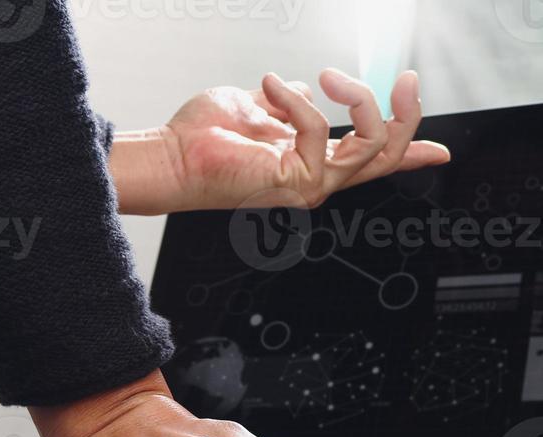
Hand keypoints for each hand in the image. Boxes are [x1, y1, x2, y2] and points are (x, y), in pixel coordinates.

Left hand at [109, 69, 450, 215]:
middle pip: (387, 156)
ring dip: (359, 98)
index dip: (411, 155)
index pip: (370, 161)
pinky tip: (269, 88)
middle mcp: (314, 178)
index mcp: (310, 161)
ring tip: (327, 76)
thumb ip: (289, 102)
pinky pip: (320, 129)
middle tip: (405, 78)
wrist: (171, 155)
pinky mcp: (295, 181)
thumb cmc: (202, 136)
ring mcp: (307, 184)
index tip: (441, 151)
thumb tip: (304, 89)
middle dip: (406, 114)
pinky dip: (297, 100)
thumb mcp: (259, 106)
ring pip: (372, 144)